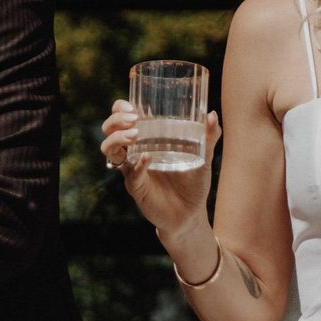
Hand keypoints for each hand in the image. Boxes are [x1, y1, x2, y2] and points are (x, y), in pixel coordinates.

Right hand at [101, 100, 222, 246]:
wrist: (191, 214)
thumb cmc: (193, 183)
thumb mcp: (204, 158)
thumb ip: (208, 137)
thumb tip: (212, 115)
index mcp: (146, 139)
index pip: (122, 118)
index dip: (119, 108)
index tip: (131, 106)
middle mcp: (134, 152)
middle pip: (108, 131)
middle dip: (115, 121)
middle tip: (132, 120)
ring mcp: (132, 170)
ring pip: (110, 151)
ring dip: (118, 139)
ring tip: (135, 136)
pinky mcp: (136, 187)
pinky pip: (130, 174)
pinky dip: (136, 165)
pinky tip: (147, 158)